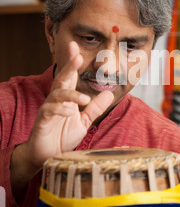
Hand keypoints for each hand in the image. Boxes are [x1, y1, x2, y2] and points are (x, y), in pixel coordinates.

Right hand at [10, 42, 113, 194]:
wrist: (48, 156)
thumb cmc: (63, 136)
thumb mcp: (84, 122)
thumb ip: (95, 108)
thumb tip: (109, 93)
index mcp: (67, 98)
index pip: (70, 77)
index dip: (73, 63)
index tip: (77, 49)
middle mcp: (56, 100)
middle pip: (62, 79)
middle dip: (69, 66)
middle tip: (77, 56)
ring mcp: (48, 109)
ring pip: (57, 94)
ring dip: (71, 95)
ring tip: (84, 100)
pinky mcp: (42, 121)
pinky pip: (49, 110)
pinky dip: (59, 109)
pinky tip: (68, 111)